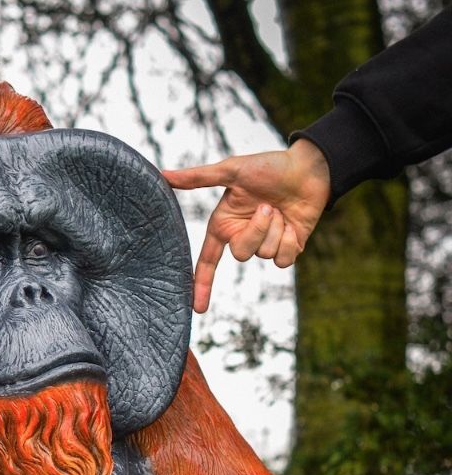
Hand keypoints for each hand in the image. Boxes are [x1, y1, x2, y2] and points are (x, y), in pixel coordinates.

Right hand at [163, 139, 330, 312]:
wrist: (310, 169)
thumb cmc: (269, 166)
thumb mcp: (232, 170)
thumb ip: (198, 177)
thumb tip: (164, 175)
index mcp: (224, 225)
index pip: (207, 260)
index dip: (201, 284)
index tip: (197, 308)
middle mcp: (241, 237)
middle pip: (241, 255)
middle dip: (256, 231)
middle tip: (267, 207)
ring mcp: (265, 244)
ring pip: (263, 255)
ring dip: (275, 230)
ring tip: (280, 210)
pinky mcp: (286, 249)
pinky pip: (282, 261)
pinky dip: (288, 242)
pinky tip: (292, 224)